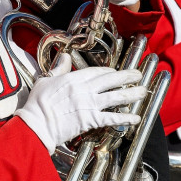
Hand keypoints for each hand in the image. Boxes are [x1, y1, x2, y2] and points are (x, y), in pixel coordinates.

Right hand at [14, 54, 144, 153]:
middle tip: (138, 75)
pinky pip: (112, 118)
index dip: (109, 71)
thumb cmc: (38, 104)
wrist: (37, 124)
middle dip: (127, 77)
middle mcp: (85, 89)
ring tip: (142, 91)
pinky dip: (125, 118)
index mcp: (74, 78)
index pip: (97, 72)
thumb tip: (63, 56)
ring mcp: (90, 104)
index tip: (116, 72)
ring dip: (131, 94)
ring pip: (116, 97)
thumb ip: (58, 69)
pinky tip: (135, 117)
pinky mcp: (91, 120)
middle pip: (111, 80)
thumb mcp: (45, 80)